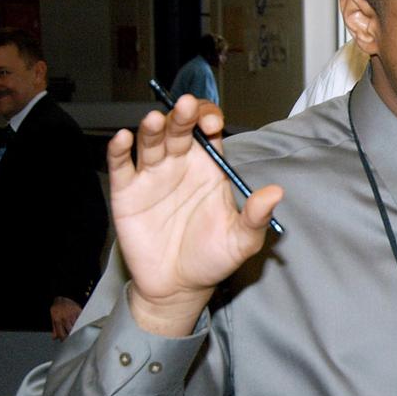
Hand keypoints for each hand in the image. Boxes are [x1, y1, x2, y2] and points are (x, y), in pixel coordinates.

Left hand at [49, 296, 82, 339]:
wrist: (62, 296)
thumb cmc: (57, 308)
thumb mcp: (53, 317)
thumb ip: (54, 329)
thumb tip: (54, 338)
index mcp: (58, 320)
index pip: (62, 334)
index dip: (64, 340)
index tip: (66, 342)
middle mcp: (65, 318)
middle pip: (70, 331)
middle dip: (72, 336)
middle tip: (74, 340)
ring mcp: (72, 315)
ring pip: (77, 326)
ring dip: (78, 331)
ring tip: (79, 334)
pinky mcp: (79, 311)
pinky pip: (82, 320)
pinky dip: (83, 324)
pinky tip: (83, 326)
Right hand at [107, 95, 281, 335]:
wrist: (178, 287)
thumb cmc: (212, 259)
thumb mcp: (241, 241)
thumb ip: (256, 217)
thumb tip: (276, 192)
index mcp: (210, 168)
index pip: (209, 131)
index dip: (209, 120)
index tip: (213, 125)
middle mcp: (181, 165)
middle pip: (180, 130)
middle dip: (182, 115)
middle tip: (185, 108)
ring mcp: (153, 176)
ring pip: (151, 141)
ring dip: (153, 127)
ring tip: (156, 120)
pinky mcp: (127, 192)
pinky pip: (121, 165)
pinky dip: (119, 150)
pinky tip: (123, 139)